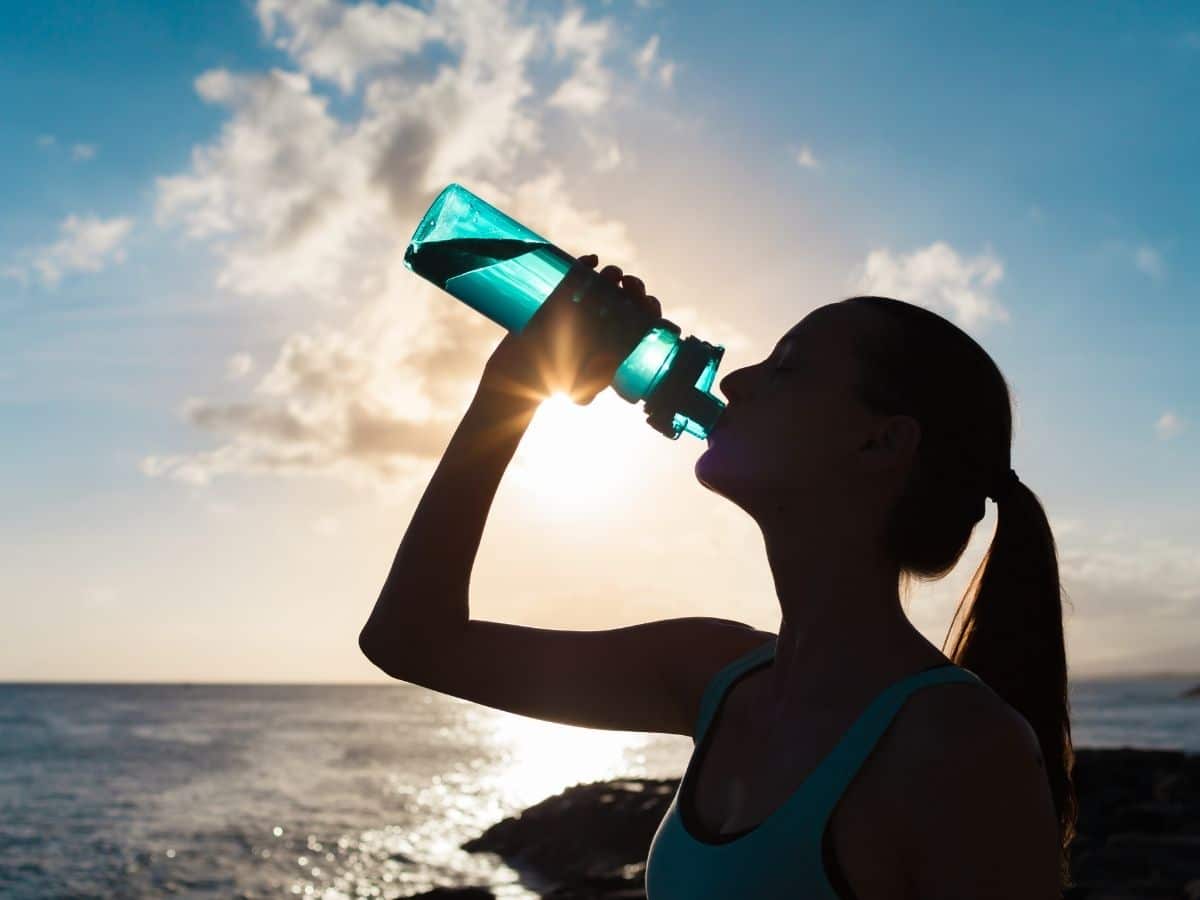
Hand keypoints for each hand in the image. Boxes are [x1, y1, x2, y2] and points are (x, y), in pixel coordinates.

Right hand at [480, 253, 661, 405]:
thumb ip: (597, 381)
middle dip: (634, 288)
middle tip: (629, 285)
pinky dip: (585, 264)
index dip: (649, 310)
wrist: (519, 375)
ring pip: (605, 285)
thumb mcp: (581, 389)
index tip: (646, 304)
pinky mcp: (559, 298)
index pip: (641, 322)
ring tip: (612, 274)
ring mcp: (581, 309)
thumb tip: (612, 364)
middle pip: (627, 299)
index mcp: (614, 342)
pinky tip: (591, 260)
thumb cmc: (554, 385)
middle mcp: (601, 323)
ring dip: (613, 275)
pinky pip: (576, 275)